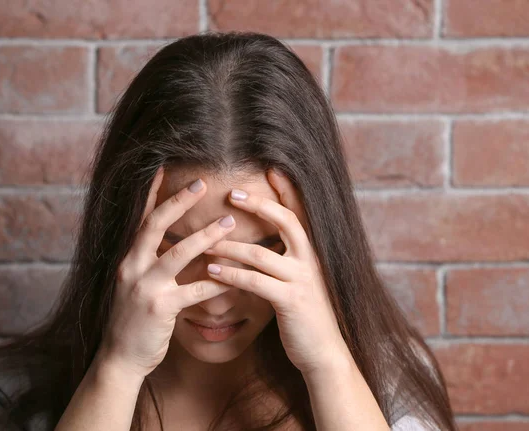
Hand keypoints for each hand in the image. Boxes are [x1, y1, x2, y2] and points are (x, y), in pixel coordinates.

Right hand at [99, 167, 236, 377]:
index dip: (151, 193)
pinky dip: (217, 281)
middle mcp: (131, 267)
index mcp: (127, 259)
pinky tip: (235, 276)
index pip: (140, 218)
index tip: (164, 168)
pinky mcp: (160, 308)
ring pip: (179, 253)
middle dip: (179, 202)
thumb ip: (147, 262)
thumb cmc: (132, 319)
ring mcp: (144, 287)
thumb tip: (168, 242)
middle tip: (202, 184)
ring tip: (229, 222)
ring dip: (207, 236)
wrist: (119, 358)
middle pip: (155, 225)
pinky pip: (195, 289)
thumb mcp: (132, 284)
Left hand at [203, 169, 349, 375]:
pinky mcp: (291, 301)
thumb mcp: (301, 282)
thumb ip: (286, 261)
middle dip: (259, 205)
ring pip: (262, 253)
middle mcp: (311, 260)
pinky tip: (211, 270)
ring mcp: (302, 280)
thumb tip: (263, 245)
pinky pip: (256, 282)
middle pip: (287, 221)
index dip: (287, 190)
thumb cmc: (306, 315)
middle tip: (231, 194)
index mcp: (312, 253)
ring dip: (230, 245)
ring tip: (204, 241)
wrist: (324, 352)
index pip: (300, 213)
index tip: (270, 169)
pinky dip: (231, 274)